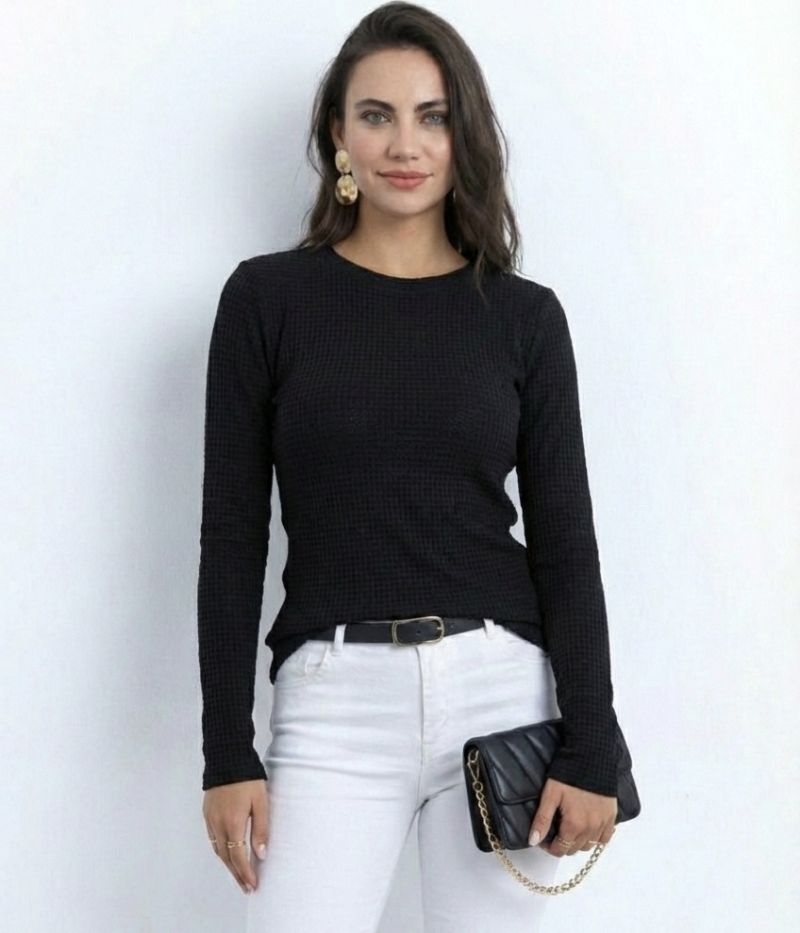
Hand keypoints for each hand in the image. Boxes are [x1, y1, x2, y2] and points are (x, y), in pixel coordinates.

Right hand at [202, 778, 269, 893]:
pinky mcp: (207, 813)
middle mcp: (218, 824)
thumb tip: (261, 854)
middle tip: (247, 887)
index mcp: (233, 823)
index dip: (245, 874)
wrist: (227, 758)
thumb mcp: (261, 802)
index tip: (252, 885)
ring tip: (239, 874)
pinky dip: (221, 850)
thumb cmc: (248, 778)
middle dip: (237, 874)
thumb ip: (261, 829)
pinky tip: (228, 853)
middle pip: (226, 858)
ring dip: (228, 864)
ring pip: (218, 849)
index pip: (237, 857)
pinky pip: (213, 838)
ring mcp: (210, 819)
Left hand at [529, 777, 616, 856]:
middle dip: (562, 844)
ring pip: (589, 845)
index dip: (549, 848)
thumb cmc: (567, 774)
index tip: (543, 839)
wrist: (590, 757)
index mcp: (574, 825)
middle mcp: (591, 829)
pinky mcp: (612, 816)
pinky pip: (605, 837)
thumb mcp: (550, 795)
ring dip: (578, 842)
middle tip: (555, 831)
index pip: (560, 849)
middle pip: (574, 849)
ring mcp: (604, 823)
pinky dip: (596, 838)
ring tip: (570, 829)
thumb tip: (533, 841)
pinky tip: (588, 828)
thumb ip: (542, 820)